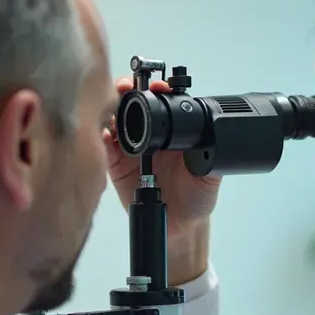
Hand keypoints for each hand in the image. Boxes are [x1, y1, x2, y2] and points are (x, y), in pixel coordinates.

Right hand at [105, 78, 218, 270]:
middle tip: (127, 87)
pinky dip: (103, 138)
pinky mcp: (116, 166)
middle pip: (134, 106)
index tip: (157, 87)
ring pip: (117, 122)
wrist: (180, 227)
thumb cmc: (197, 199)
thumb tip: (211, 135)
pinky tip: (106, 134)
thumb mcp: (210, 175)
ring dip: (112, 111)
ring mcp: (131, 150)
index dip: (157, 91)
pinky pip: (106, 149)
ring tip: (113, 108)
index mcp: (172, 133)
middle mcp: (150, 136)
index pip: (162, 104)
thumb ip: (209, 153)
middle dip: (128, 92)